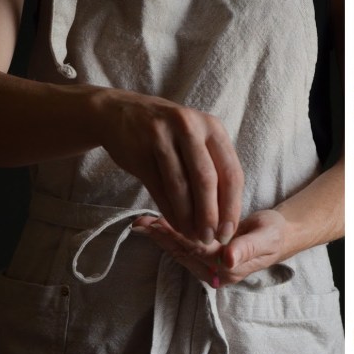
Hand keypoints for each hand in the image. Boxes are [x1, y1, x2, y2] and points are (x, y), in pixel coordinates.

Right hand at [96, 89, 243, 244]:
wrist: (121, 113)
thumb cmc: (170, 135)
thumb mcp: (198, 141)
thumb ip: (215, 170)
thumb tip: (226, 219)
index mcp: (213, 128)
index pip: (231, 173)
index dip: (232, 207)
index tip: (228, 232)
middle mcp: (190, 128)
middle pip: (207, 180)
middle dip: (210, 216)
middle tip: (210, 240)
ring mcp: (162, 136)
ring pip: (181, 186)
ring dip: (188, 218)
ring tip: (193, 237)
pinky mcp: (139, 150)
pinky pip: (158, 187)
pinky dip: (169, 211)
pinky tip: (176, 225)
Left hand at [138, 208, 289, 287]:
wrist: (279, 236)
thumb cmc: (274, 234)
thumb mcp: (266, 238)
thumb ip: (247, 248)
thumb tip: (228, 259)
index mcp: (230, 270)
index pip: (199, 252)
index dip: (179, 237)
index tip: (158, 223)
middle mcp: (217, 274)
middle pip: (184, 254)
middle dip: (162, 238)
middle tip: (140, 222)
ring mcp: (210, 269)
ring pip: (181, 253)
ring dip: (161, 238)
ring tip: (141, 223)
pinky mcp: (206, 260)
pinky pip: (185, 249)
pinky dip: (170, 236)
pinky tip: (155, 225)